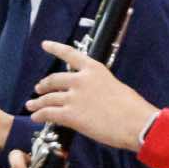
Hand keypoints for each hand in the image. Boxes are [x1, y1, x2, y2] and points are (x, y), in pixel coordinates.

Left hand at [25, 42, 157, 150]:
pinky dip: (40, 116)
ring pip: (48, 98)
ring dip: (37, 102)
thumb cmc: (133, 108)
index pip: (70, 54)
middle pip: (54, 80)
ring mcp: (74, 97)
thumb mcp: (115, 87)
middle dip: (44, 85)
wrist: (137, 123)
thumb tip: (89, 97)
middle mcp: (81, 80)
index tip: (44, 44)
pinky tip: (36, 118)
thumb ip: (98, 87)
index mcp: (94, 69)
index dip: (55, 48)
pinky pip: (49, 113)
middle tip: (38, 89)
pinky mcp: (71, 115)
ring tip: (31, 106)